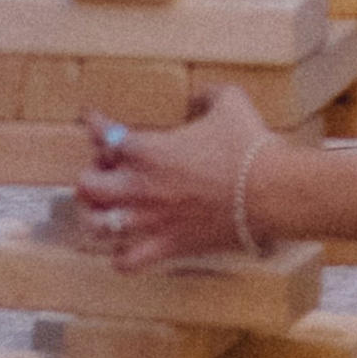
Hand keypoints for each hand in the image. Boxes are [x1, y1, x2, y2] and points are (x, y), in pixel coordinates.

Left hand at [75, 86, 269, 270]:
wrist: (268, 191)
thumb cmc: (247, 146)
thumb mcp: (229, 102)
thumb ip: (207, 95)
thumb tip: (198, 98)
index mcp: (148, 149)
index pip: (104, 135)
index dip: (93, 125)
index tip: (92, 121)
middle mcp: (139, 186)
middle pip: (87, 185)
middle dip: (92, 175)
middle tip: (107, 170)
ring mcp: (150, 220)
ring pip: (96, 226)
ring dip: (96, 216)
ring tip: (106, 210)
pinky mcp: (167, 245)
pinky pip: (126, 262)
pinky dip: (122, 256)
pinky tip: (128, 247)